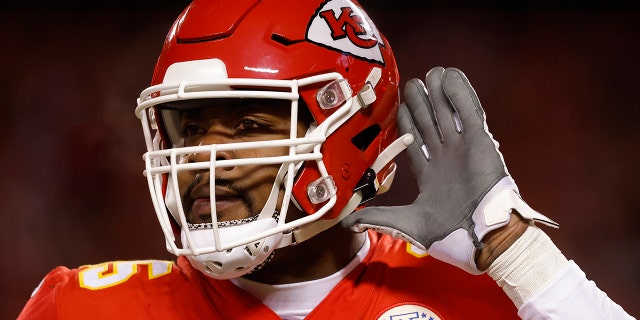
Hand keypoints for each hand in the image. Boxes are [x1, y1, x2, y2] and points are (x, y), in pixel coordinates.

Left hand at [342, 67, 556, 273]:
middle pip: (431, 122)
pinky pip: (469, 111)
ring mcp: (463, 148)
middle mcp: (447, 158)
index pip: (415, 140)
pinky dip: (460, 93)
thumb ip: (378, 217)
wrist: (479, 237)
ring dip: (438, 93)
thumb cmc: (449, 235)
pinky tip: (449, 76)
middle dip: (421, 103)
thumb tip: (346, 222)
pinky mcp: (479, 142)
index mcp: (431, 174)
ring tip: (429, 75)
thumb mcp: (406, 224)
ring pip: (448, 113)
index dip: (407, 122)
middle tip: (411, 84)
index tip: (398, 107)